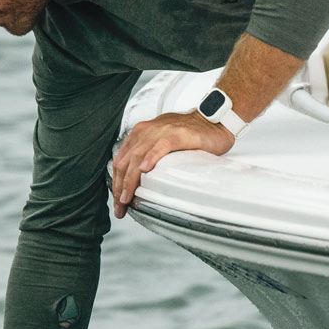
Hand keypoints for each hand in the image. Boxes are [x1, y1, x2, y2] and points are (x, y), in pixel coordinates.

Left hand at [110, 110, 234, 218]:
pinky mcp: (177, 135)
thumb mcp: (160, 142)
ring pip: (137, 157)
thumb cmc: (188, 135)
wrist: (212, 121)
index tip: (118, 202)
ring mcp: (161, 132)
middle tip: (120, 207)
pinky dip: (151, 159)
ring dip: (129, 180)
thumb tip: (138, 181)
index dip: (116, 184)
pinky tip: (145, 170)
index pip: (120, 161)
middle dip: (119, 187)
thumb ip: (148, 156)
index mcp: (139, 134)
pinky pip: (161, 147)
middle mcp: (146, 132)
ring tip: (127, 198)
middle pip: (124, 162)